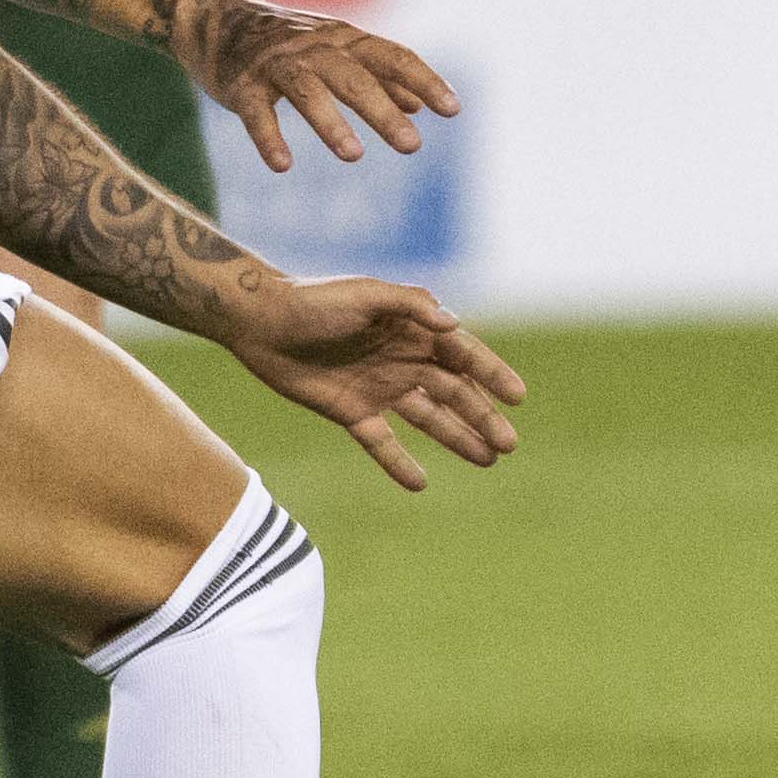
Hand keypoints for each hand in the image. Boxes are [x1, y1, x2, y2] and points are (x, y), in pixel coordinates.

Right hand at [186, 0, 462, 173]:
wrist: (213, 18)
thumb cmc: (285, 42)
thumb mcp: (334, 51)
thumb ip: (376, 75)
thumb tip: (419, 106)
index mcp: (343, 39)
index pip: (392, 56)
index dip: (423, 81)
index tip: (453, 110)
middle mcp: (313, 46)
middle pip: (354, 76)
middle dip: (383, 110)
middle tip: (412, 146)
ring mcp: (275, 64)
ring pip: (307, 89)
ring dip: (330, 122)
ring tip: (353, 156)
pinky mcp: (241, 84)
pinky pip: (256, 111)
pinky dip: (268, 136)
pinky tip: (282, 164)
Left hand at [226, 269, 527, 492]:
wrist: (259, 321)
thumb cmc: (314, 299)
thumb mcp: (366, 294)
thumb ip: (411, 305)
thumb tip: (454, 325)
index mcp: (413, 329)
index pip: (464, 354)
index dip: (493, 374)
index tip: (518, 398)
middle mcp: (403, 360)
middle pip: (454, 393)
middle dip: (483, 417)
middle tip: (509, 445)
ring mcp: (379, 388)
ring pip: (429, 419)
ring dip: (457, 439)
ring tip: (487, 461)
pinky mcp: (351, 412)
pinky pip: (382, 442)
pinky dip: (400, 463)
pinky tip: (420, 484)